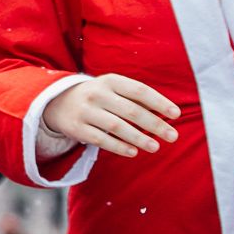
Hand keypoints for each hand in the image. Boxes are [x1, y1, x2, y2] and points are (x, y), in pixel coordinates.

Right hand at [45, 74, 179, 157]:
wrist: (57, 102)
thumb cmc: (98, 97)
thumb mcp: (113, 89)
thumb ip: (136, 97)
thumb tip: (167, 113)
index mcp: (110, 80)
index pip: (140, 90)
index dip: (159, 102)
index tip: (176, 114)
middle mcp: (97, 94)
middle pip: (132, 110)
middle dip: (155, 124)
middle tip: (173, 136)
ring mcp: (86, 111)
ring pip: (117, 126)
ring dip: (139, 138)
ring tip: (155, 147)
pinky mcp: (77, 128)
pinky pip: (101, 139)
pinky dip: (119, 147)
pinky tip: (133, 152)